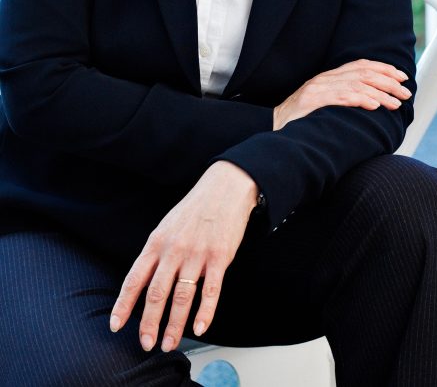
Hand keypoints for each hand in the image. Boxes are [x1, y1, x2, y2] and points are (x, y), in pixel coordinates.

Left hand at [109, 160, 257, 351]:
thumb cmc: (194, 209)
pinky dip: (205, 312)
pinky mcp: (220, 257)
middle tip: (145, 343)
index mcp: (157, 242)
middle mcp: (174, 250)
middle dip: (148, 322)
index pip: (135, 278)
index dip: (124, 304)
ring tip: (169, 343)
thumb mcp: (166, 226)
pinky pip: (211, 290)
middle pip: (157, 293)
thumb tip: (143, 283)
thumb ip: (156, 254)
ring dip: (174, 325)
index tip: (115, 325)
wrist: (225, 188)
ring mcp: (197, 254)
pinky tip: (200, 327)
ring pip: (182, 297)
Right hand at [273, 59, 411, 129]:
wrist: (273, 130)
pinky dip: (360, 99)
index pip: (360, 65)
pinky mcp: (311, 102)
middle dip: (388, 82)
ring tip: (395, 103)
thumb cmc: (302, 122)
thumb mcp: (324, 105)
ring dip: (379, 93)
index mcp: (328, 77)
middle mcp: (324, 79)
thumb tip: (375, 100)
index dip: (383, 68)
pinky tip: (374, 105)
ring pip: (355, 85)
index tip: (402, 76)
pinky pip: (340, 97)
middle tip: (405, 93)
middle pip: (362, 73)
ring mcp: (316, 90)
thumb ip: (343, 98)